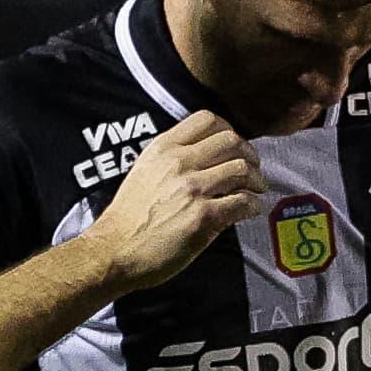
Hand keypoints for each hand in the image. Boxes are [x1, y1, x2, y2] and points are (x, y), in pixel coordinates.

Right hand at [84, 111, 267, 290]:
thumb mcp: (144, 172)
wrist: (114, 250)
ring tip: (256, 190)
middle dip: (249, 154)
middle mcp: (179, 162)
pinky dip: (252, 205)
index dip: (228, 130)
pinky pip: (242, 201)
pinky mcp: (203, 216)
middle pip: (231, 140)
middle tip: (253, 168)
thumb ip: (172, 160)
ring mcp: (192, 188)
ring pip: (241, 169)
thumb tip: (206, 158)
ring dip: (256, 180)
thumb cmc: (128, 218)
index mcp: (163, 148)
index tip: (234, 145)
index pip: (206, 119)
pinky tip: (250, 210)